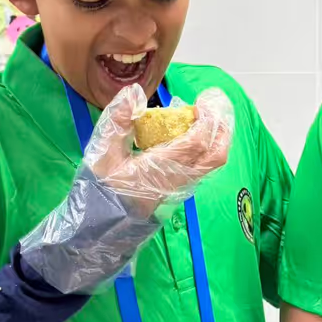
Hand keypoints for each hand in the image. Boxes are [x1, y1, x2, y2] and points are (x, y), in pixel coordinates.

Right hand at [19, 86, 232, 294]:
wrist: (100, 228)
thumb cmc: (99, 190)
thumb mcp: (102, 152)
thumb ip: (118, 121)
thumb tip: (134, 93)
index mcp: (161, 169)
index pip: (197, 143)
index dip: (206, 119)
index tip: (202, 100)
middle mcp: (178, 180)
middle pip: (216, 154)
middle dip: (221, 127)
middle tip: (212, 105)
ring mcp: (181, 187)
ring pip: (212, 163)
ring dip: (215, 137)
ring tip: (202, 115)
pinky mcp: (178, 191)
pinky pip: (202, 167)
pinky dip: (205, 147)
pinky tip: (189, 132)